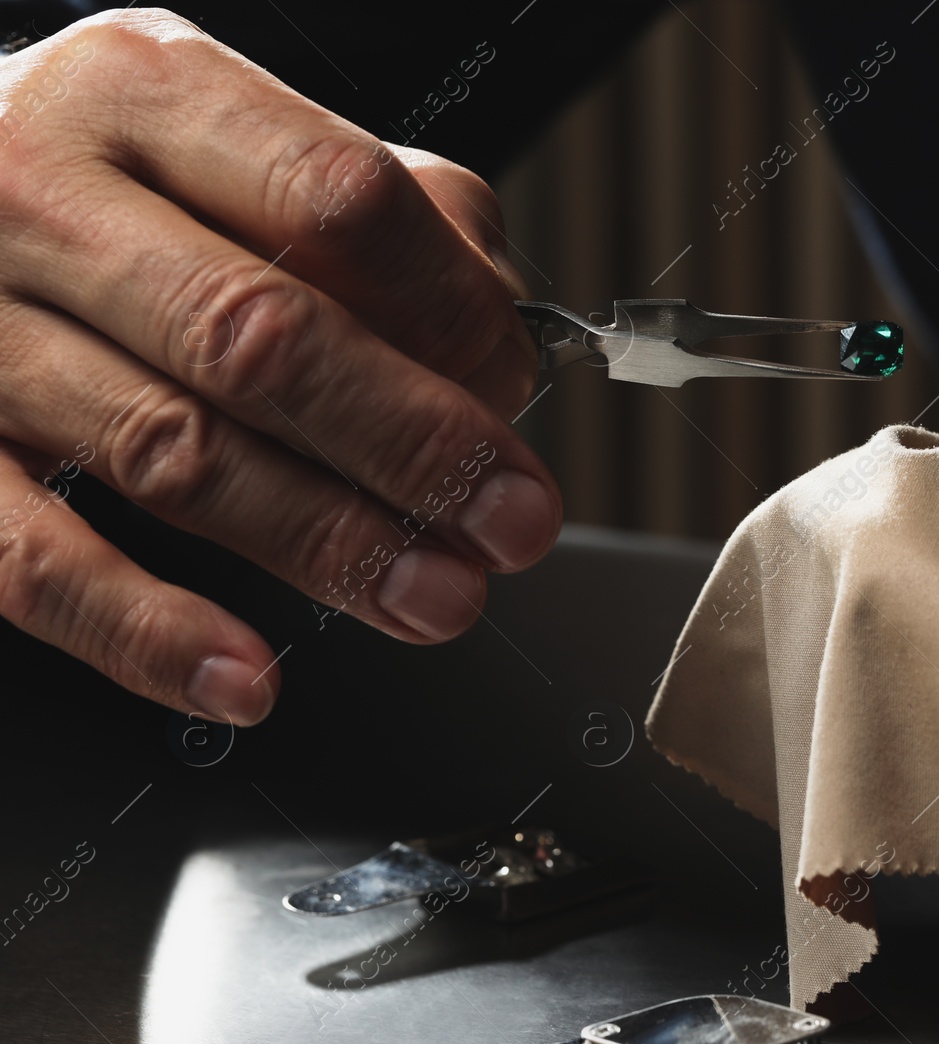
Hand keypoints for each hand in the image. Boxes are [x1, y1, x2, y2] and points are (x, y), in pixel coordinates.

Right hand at [0, 11, 561, 724]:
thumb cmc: (116, 181)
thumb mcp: (241, 143)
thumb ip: (390, 220)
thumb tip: (495, 350)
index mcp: (150, 94)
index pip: (339, 200)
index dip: (451, 312)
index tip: (514, 396)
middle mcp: (44, 192)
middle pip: (260, 335)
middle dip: (414, 446)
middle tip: (512, 523)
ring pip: (168, 452)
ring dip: (325, 544)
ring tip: (434, 595)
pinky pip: (30, 561)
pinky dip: (147, 631)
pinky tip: (246, 679)